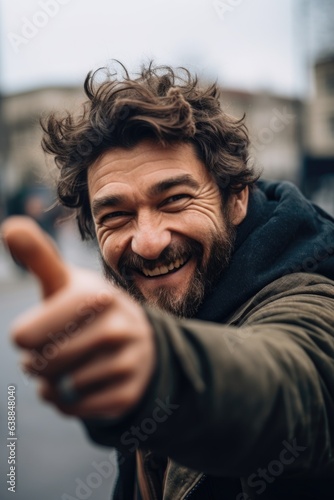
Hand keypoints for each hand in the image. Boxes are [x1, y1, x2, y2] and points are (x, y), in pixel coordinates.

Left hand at [2, 216, 155, 418]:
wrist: (136, 339)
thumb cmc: (87, 309)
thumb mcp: (65, 282)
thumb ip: (38, 256)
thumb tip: (10, 226)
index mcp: (96, 295)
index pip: (28, 334)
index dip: (25, 336)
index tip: (35, 331)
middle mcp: (118, 326)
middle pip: (42, 363)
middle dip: (36, 362)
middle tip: (49, 352)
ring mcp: (128, 361)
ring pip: (61, 388)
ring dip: (50, 384)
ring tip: (63, 368)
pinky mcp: (129, 393)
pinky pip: (77, 409)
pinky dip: (66, 402)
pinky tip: (75, 386)